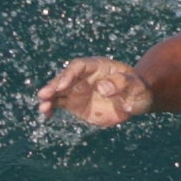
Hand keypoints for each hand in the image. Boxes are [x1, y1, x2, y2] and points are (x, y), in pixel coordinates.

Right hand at [36, 57, 152, 126]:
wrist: (136, 99)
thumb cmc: (138, 89)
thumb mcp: (136, 86)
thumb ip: (121, 84)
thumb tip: (102, 87)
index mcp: (98, 66)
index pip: (79, 66)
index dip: (70, 75)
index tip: (62, 86)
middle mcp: (84, 76)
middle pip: (65, 77)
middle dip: (54, 85)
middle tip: (44, 95)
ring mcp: (78, 89)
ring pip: (59, 91)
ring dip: (49, 97)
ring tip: (42, 107)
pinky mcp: (75, 102)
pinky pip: (59, 103)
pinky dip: (52, 108)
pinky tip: (45, 114)